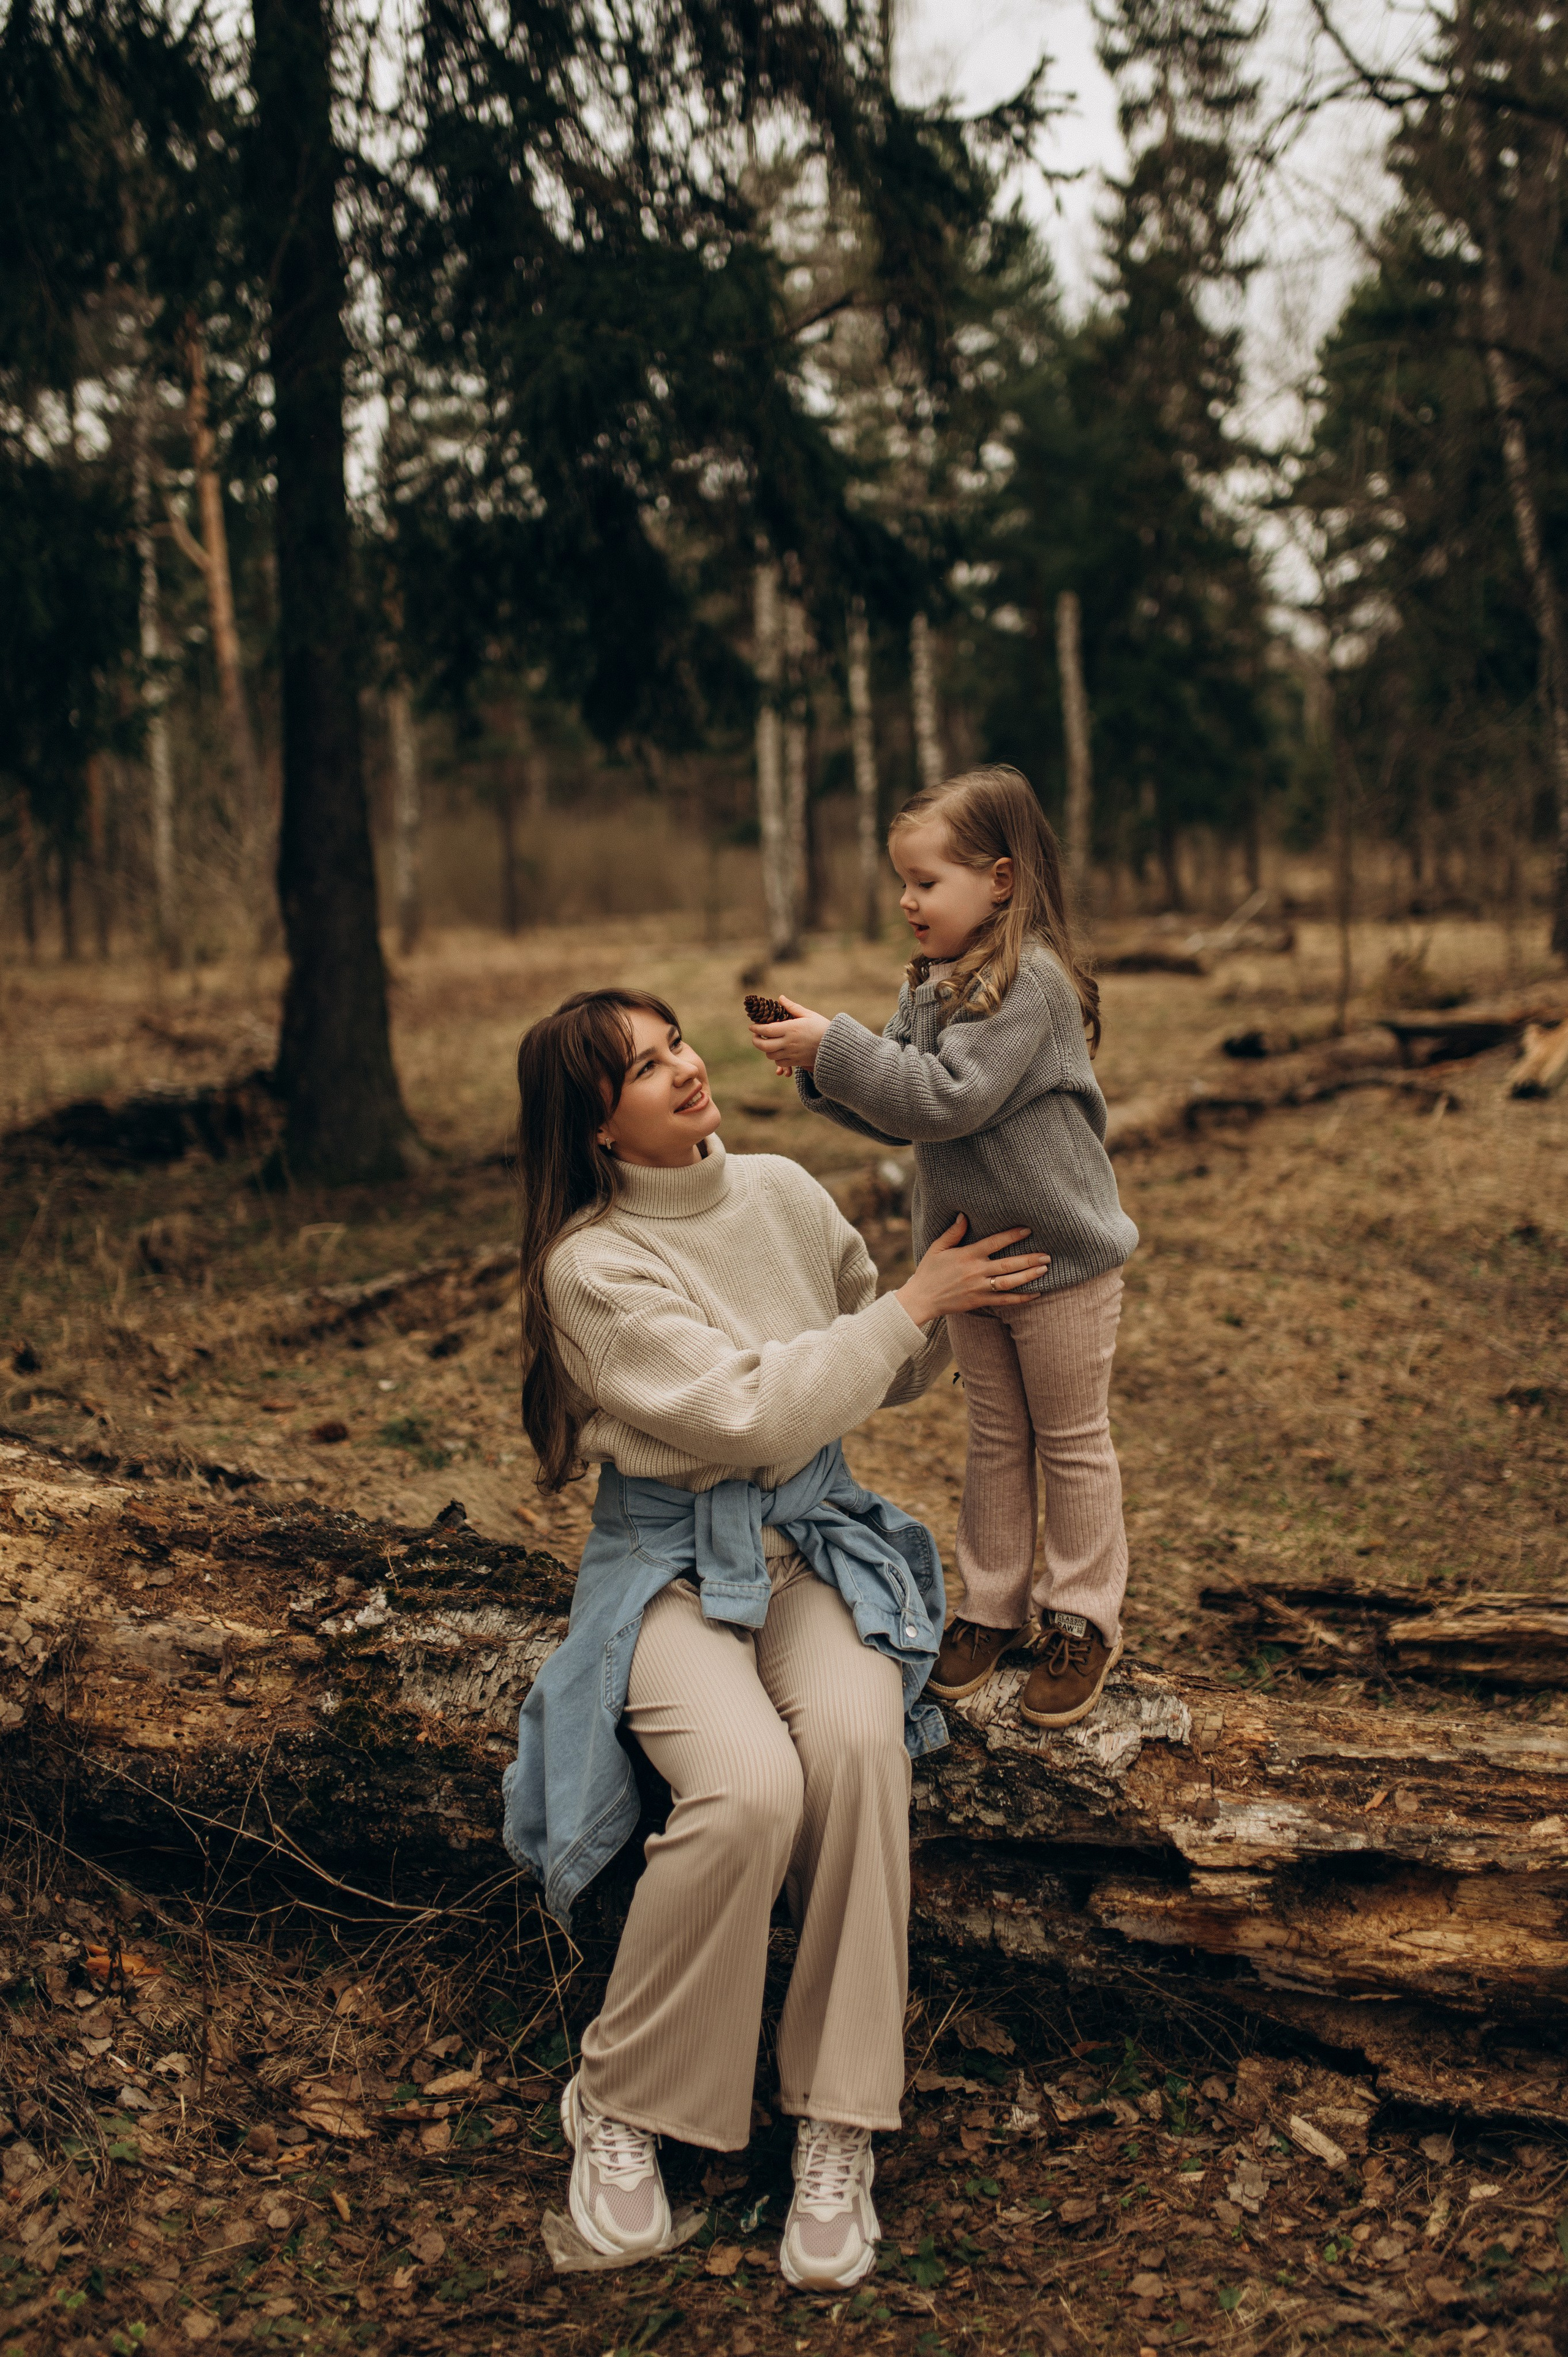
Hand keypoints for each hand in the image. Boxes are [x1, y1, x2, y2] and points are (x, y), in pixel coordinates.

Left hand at [748, 996, 831, 1075]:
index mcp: (791, 1029)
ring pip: (770, 1055)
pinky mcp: (796, 1061)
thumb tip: (780, 998)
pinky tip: (778, 1051)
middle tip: (756, 1036)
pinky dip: (775, 1058)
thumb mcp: (809, 1014)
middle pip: (764, 1045)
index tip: (752, 1026)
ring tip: (767, 1042)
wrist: (835, 1046)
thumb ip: (792, 1007)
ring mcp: (792, 1054)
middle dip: (756, 1040)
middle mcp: (789, 1042)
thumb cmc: (823, 1027)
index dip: (756, 1028)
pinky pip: (779, 1063)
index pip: (767, 1029)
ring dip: (766, 1049)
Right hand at [895, 1215, 1049, 1325]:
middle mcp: (976, 1271)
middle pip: (1008, 1264)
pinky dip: (1021, 1298)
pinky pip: (1005, 1301)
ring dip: (1029, 1275)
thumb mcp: (937, 1247)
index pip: (994, 1242)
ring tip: (1044, 1269)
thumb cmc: (929, 1271)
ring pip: (1010, 1282)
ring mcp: (979, 1288)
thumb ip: (953, 1233)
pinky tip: (1035, 1293)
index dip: (1012, 1236)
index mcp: (967, 1255)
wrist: (922, 1299)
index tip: (1028, 1230)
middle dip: (1029, 1258)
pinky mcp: (980, 1301)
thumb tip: (964, 1216)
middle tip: (1046, 1254)